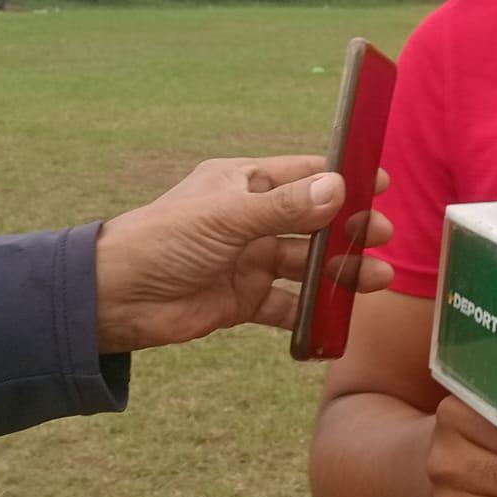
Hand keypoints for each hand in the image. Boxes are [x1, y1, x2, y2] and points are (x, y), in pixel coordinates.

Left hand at [93, 155, 392, 352]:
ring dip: (340, 272)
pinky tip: (338, 322)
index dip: (343, 177)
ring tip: (377, 280)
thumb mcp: (227, 218)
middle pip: (313, 222)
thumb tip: (339, 187)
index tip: (380, 183)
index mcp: (244, 184)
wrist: (113, 300)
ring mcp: (249, 261)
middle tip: (382, 236)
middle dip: (349, 229)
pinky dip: (312, 314)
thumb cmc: (164, 240)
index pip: (304, 174)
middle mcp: (251, 219)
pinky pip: (287, 306)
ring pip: (306, 265)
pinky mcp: (243, 300)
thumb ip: (285, 207)